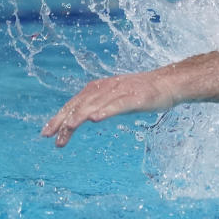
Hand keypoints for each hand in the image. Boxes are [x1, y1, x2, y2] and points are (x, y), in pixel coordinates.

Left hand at [41, 71, 175, 146]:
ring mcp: (123, 91)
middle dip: (64, 119)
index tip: (47, 132)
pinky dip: (106, 110)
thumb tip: (86, 116)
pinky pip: (118, 104)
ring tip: (67, 128)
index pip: (76, 102)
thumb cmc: (145, 91)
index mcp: (103, 86)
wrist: (170, 82)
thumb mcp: (119, 95)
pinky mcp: (136, 97)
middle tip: (49, 135)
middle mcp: (109, 86)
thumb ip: (103, 103)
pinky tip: (95, 118)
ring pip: (97, 103)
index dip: (60, 115)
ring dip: (80, 115)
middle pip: (81, 102)